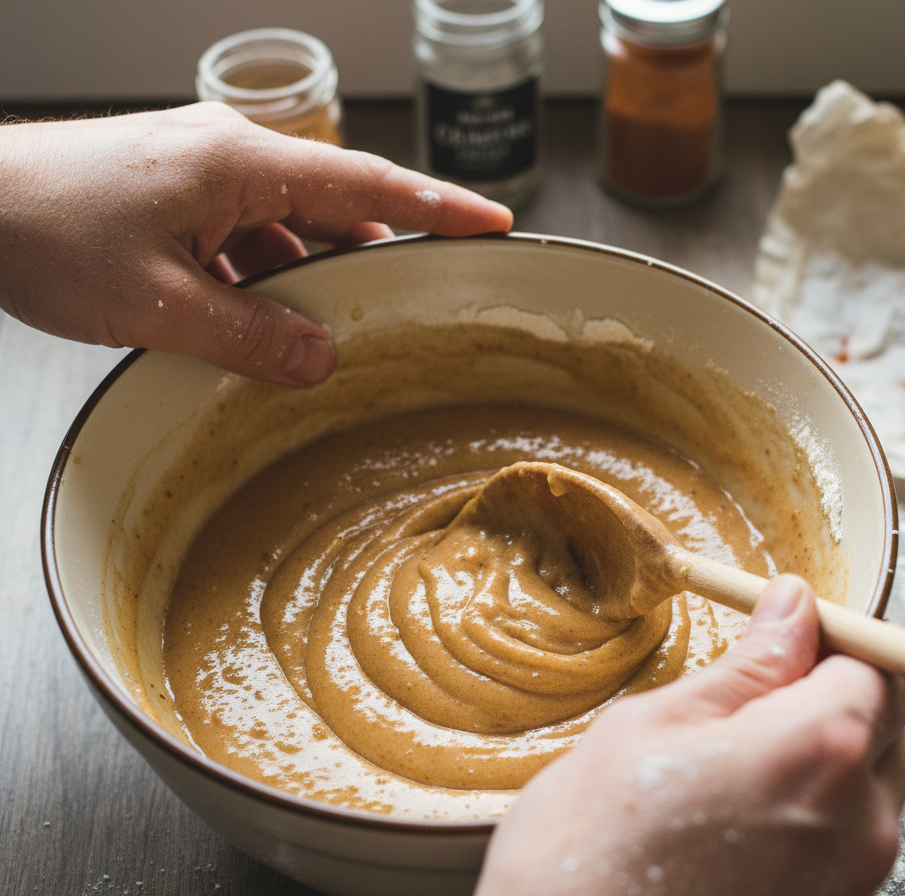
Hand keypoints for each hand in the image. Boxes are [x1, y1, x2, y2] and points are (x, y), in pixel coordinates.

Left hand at [0, 102, 511, 385]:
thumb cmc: (44, 232)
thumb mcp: (159, 304)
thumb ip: (250, 335)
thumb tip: (322, 359)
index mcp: (239, 165)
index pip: (366, 186)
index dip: (436, 207)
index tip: (492, 222)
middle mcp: (229, 160)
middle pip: (334, 208)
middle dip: (372, 256)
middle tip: (410, 302)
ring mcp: (201, 178)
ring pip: (287, 232)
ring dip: (306, 281)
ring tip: (321, 332)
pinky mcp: (177, 201)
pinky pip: (246, 242)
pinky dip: (260, 283)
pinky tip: (252, 325)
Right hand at [412, 576, 904, 895]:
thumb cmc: (582, 859)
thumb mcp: (647, 726)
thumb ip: (743, 667)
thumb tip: (792, 611)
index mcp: (816, 749)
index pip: (877, 663)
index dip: (830, 642)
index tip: (784, 643)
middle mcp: (859, 827)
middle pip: (884, 731)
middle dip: (830, 704)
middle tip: (743, 713)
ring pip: (866, 800)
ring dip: (819, 774)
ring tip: (726, 789)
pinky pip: (843, 866)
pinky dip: (807, 840)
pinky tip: (728, 851)